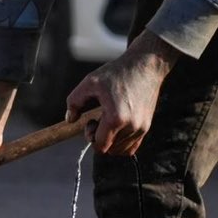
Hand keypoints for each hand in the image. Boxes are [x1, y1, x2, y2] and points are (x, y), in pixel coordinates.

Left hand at [66, 34, 176, 156]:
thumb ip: (74, 102)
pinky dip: (122, 142)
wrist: (145, 66)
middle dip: (100, 138)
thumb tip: (70, 120)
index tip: (92, 120)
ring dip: (112, 140)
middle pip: (109, 150)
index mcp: (116, 118)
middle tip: (99, 119)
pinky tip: (118, 125)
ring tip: (110, 120)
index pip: (100, 146)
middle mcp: (131, 127)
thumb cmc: (117, 73)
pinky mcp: (147, 127)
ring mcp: (142, 128)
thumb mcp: (90, 82)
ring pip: (120, 150)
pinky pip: (132, 147)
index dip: (90, 136)